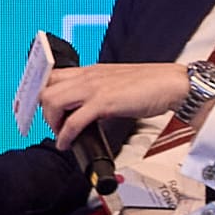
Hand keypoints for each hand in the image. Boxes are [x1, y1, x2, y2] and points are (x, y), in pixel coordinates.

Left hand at [31, 60, 192, 141]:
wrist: (173, 84)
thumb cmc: (150, 85)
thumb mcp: (114, 83)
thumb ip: (97, 91)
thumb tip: (84, 109)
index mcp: (90, 70)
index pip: (51, 75)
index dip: (41, 93)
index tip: (42, 109)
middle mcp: (88, 76)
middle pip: (45, 89)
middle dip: (43, 111)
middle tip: (53, 125)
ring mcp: (94, 88)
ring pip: (52, 102)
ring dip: (51, 123)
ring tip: (61, 135)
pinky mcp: (104, 102)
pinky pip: (73, 121)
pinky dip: (65, 135)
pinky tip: (67, 143)